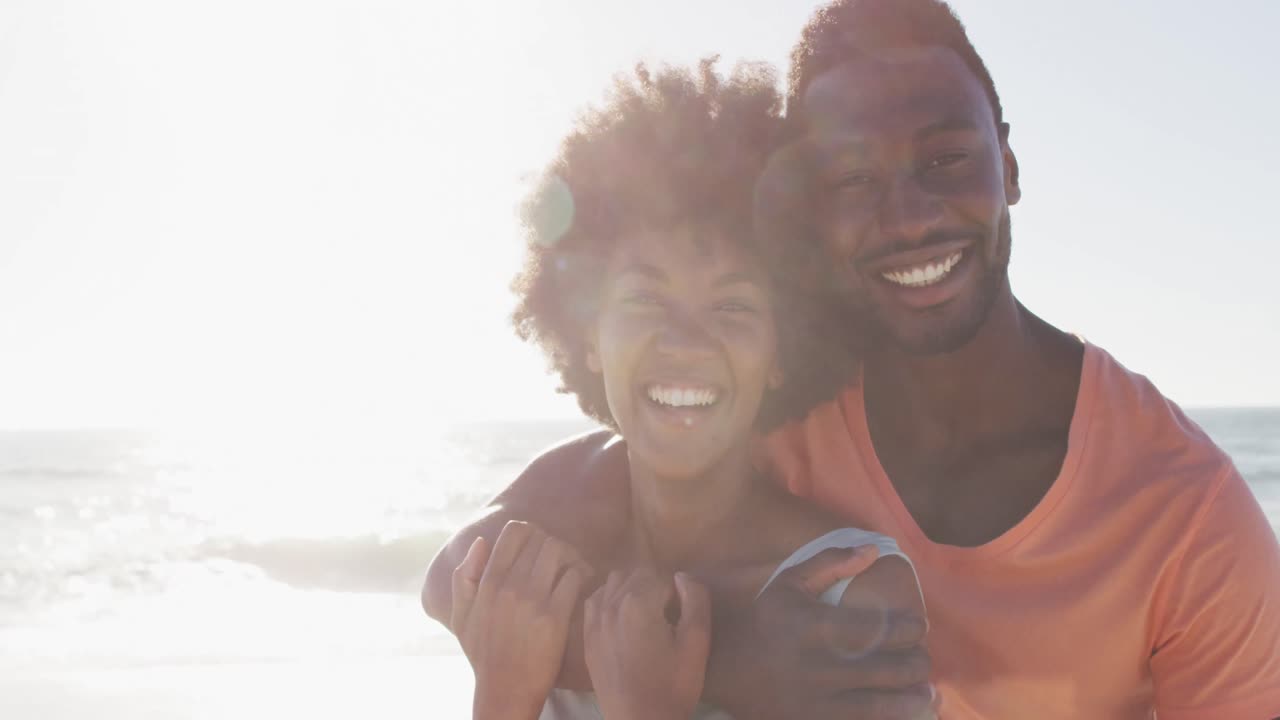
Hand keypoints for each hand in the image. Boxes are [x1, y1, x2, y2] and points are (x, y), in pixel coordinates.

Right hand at [451, 521, 592, 719]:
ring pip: (560, 551)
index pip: (515, 532)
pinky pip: (574, 576)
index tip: (538, 549)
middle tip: (562, 560)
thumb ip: (464, 578)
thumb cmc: (484, 655)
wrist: (505, 690)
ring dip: (571, 557)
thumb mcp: (462, 617)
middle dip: (555, 545)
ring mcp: (533, 600)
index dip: (532, 534)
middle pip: (542, 539)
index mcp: (488, 582)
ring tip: (575, 570)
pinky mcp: (555, 616)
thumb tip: (481, 542)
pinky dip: (582, 575)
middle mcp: (510, 586)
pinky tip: (583, 586)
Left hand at [583, 567, 710, 719]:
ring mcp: (594, 620)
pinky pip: (595, 600)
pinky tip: (622, 618)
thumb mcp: (697, 642)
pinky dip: (609, 599)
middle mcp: (610, 604)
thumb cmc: (673, 685)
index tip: (680, 616)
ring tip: (646, 615)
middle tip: (667, 616)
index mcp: (638, 602)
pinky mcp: (587, 636)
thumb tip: (682, 576)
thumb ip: (695, 600)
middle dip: (654, 587)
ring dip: (631, 589)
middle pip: (636, 574)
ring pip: (613, 582)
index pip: (662, 576)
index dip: (677, 593)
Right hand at [706, 545, 933, 719]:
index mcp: (814, 626)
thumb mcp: (789, 582)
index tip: (919, 628)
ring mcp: (813, 700)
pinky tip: (903, 715)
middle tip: (924, 659)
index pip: (877, 629)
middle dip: (915, 665)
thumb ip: (831, 562)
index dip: (909, 629)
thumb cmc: (762, 619)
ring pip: (877, 705)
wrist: (720, 664)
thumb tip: (874, 551)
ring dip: (911, 700)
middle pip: (884, 669)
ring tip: (928, 693)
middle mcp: (818, 665)